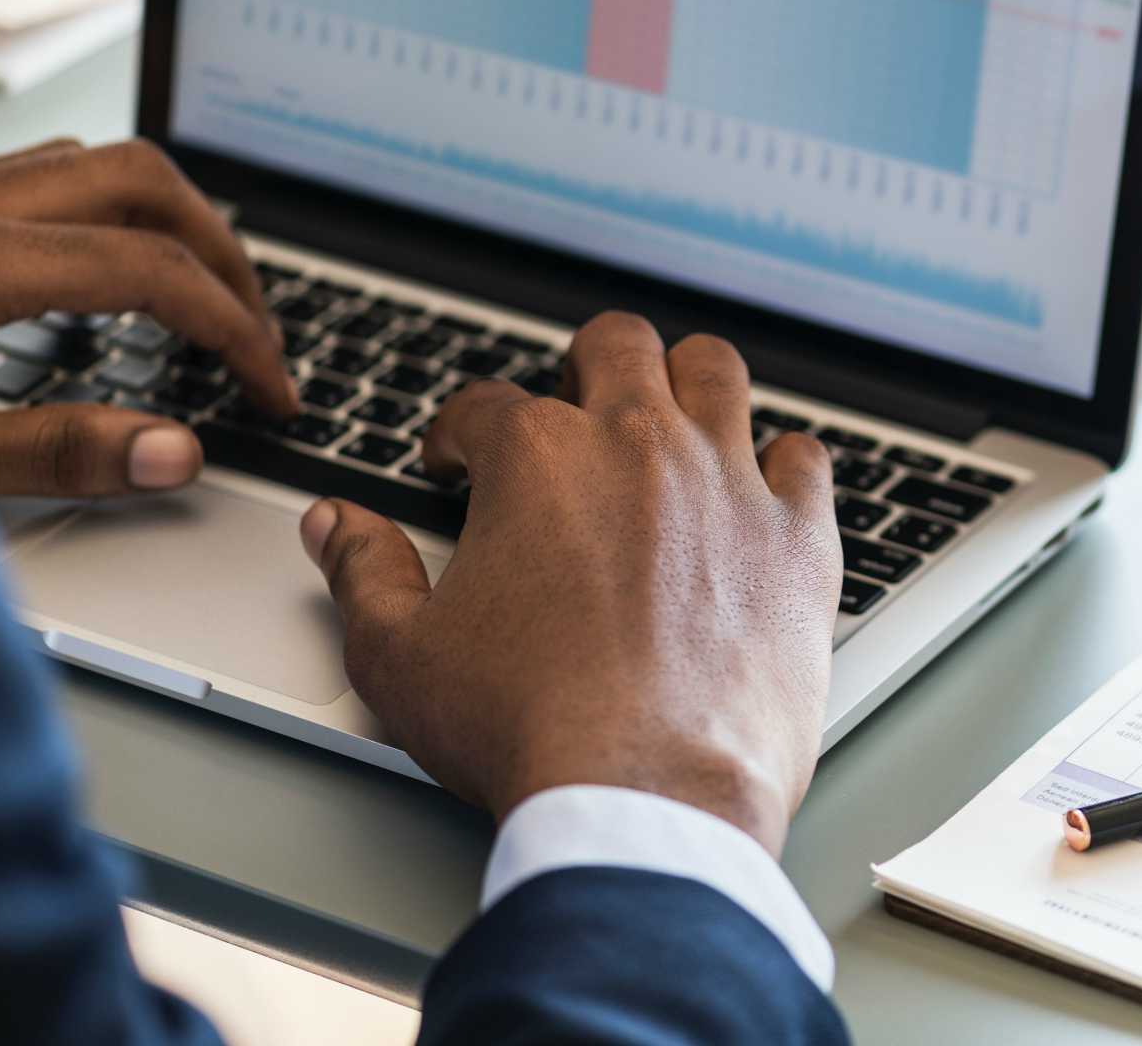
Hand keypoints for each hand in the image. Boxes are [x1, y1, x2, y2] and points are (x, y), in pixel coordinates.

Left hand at [0, 138, 297, 495]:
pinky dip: (101, 220)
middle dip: (222, 256)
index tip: (271, 390)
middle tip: (256, 335)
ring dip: (166, 223)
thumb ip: (47, 455)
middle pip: (140, 181)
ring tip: (202, 300)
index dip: (234, 332)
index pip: (149, 269)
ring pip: (86, 164)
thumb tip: (176, 452)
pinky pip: (31, 181)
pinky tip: (104, 283)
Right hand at [298, 314, 841, 853]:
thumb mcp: (401, 657)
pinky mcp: (799, 538)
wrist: (646, 794)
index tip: (458, 465)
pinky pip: (806, 458)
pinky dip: (782, 465)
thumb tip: (335, 524)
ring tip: (671, 421)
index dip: (460, 434)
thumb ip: (363, 574)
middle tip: (576, 416)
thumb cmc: (525, 729)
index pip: (486, 406)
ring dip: (687, 382)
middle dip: (585, 369)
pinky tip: (762, 491)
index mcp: (538, 459)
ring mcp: (729, 483)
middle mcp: (639, 444)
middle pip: (617, 347)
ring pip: (716, 371)